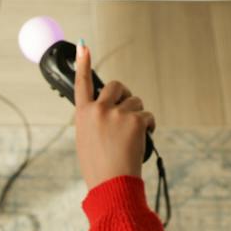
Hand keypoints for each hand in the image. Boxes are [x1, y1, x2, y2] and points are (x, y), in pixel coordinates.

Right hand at [72, 41, 154, 191]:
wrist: (112, 184)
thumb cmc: (99, 168)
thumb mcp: (87, 141)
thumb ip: (94, 121)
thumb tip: (108, 109)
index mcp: (83, 115)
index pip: (81, 83)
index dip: (83, 63)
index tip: (83, 45)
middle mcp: (99, 110)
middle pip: (116, 86)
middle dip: (125, 94)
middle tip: (128, 110)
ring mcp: (117, 114)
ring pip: (135, 101)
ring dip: (138, 114)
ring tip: (132, 136)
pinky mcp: (135, 120)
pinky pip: (146, 115)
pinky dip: (148, 126)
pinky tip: (143, 139)